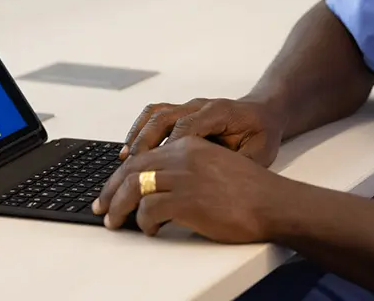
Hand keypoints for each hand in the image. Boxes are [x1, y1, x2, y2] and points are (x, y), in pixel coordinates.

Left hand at [93, 136, 284, 242]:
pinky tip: (150, 229)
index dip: (122, 173)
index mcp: (189, 143)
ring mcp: (184, 176)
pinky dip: (143, 222)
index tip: (111, 188)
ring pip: (135, 187)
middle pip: (133, 168)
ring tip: (115, 222)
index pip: (144, 154)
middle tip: (101, 207)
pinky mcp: (187, 200)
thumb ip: (187, 166)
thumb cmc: (249, 189)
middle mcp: (183, 155)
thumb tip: (158, 185)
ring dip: (119, 207)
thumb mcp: (214, 164)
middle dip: (111, 189)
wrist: (272, 201)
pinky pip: (150, 210)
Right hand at [121, 96, 284, 166]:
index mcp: (219, 113)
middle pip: (164, 117)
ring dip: (137, 135)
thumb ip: (237, 165)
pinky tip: (130, 149)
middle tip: (130, 167)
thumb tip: (214, 184)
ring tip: (123, 159)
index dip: (170, 147)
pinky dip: (139, 130)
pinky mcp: (182, 112)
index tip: (157, 168)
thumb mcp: (259, 153)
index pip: (188, 126)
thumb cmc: (261, 135)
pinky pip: (155, 115)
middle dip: (145, 142)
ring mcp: (189, 106)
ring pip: (156, 114)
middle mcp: (200, 106)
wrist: (264, 113)